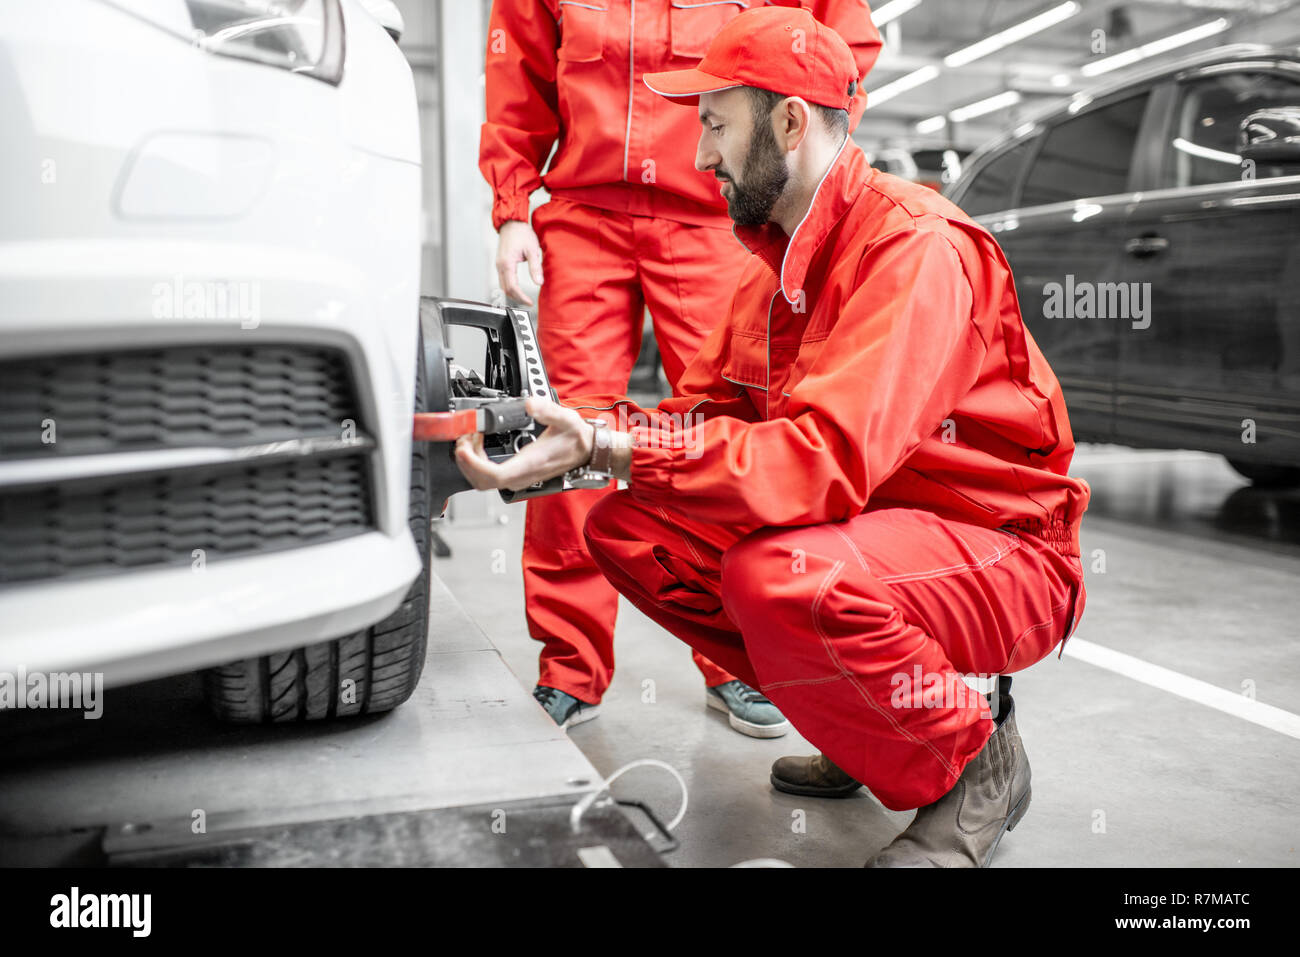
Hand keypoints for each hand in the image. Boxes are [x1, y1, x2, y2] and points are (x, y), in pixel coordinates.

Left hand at [454, 396, 592, 490]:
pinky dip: (476, 461)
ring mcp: (517, 479)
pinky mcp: (514, 476)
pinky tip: (479, 443)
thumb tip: (530, 404)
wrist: (586, 451)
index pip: (494, 476)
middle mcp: (521, 476)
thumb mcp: (566, 418)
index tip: (464, 446)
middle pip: (481, 481)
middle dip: (466, 460)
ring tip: (471, 437)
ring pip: (481, 481)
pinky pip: (487, 476)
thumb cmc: (575, 439)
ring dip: (469, 460)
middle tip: (466, 435)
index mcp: (529, 463)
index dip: (473, 464)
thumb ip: (548, 410)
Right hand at [495, 219, 542, 305]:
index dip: (521, 297)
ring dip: (512, 293)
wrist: (511, 223)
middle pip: (506, 289)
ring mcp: (498, 265)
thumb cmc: (521, 233)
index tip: (529, 302)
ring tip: (524, 297)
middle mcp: (500, 266)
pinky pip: (503, 279)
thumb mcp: (532, 250)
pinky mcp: (500, 263)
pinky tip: (518, 288)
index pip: (512, 287)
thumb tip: (539, 282)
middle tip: (528, 302)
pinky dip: (510, 287)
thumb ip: (535, 267)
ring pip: (503, 285)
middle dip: (517, 298)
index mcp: (507, 263)